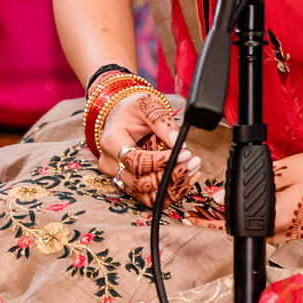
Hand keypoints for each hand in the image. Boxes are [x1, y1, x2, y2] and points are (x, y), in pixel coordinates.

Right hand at [94, 89, 199, 205]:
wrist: (121, 117)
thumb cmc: (133, 109)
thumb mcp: (146, 104)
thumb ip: (161, 121)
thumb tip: (177, 142)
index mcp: (111, 141)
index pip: (136, 161)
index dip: (162, 162)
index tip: (185, 154)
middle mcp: (110, 163)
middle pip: (140, 182)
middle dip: (171, 175)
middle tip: (193, 162)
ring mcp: (117, 176)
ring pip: (146, 195)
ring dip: (172, 187)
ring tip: (192, 171)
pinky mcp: (128, 185)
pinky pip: (149, 198)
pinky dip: (169, 193)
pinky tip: (185, 181)